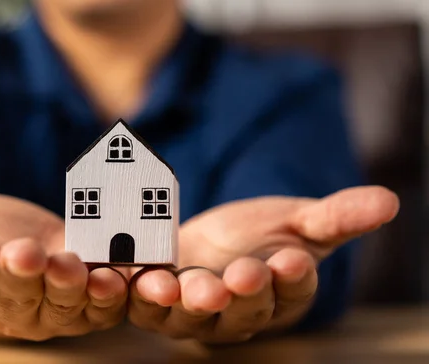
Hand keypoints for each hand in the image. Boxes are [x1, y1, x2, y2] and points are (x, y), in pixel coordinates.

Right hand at [0, 192, 127, 340]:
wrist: (21, 246)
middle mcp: (12, 304)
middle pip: (15, 293)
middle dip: (20, 275)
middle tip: (23, 254)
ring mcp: (53, 306)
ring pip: (60, 303)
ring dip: (68, 286)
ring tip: (69, 266)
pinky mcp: (90, 300)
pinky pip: (101, 304)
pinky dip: (109, 294)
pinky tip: (114, 278)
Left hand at [128, 186, 398, 342]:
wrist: (209, 242)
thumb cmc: (260, 236)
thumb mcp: (299, 221)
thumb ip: (336, 216)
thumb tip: (389, 200)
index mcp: (279, 296)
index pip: (291, 292)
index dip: (292, 279)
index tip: (293, 259)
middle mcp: (235, 313)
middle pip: (240, 311)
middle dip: (241, 294)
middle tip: (241, 275)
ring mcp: (191, 311)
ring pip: (186, 315)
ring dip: (180, 301)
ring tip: (173, 285)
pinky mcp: (152, 298)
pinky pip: (140, 301)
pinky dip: (132, 291)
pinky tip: (127, 275)